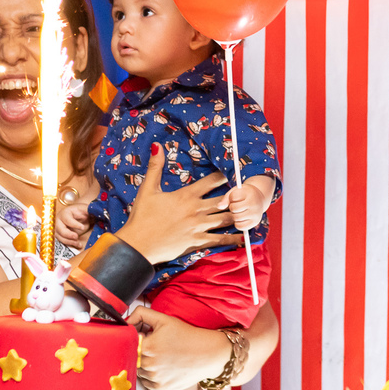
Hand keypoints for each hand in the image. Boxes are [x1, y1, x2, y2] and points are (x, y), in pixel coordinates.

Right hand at [55, 202, 92, 248]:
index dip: (74, 224)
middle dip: (68, 234)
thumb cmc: (81, 212)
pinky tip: (78, 245)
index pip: (67, 219)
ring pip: (60, 237)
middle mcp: (58, 221)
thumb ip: (89, 210)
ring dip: (69, 241)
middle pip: (60, 229)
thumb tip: (97, 212)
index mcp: (65, 213)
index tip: (82, 227)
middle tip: (76, 237)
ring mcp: (58, 229)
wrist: (79, 216)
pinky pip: (62, 241)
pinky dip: (70, 244)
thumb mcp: (85, 209)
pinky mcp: (60, 235)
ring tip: (78, 243)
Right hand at [118, 143, 240, 263]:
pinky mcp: (197, 241)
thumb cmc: (141, 217)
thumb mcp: (147, 189)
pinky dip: (233, 238)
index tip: (235, 171)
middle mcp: (197, 209)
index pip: (212, 181)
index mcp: (187, 195)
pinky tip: (243, 236)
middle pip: (224, 199)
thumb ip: (155, 167)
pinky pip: (220, 239)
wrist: (138, 244)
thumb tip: (158, 145)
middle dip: (237, 195)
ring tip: (250, 211)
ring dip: (238, 214)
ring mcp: (199, 226)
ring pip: (226, 218)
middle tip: (250, 192)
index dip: (225, 175)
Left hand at [128, 305, 231, 389]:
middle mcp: (149, 366)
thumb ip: (141, 314)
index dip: (136, 337)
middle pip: (133, 357)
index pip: (129, 343)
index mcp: (147, 347)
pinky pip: (147, 382)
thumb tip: (125, 321)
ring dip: (144, 363)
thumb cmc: (186, 334)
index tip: (145, 335)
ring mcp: (155, 379)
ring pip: (139, 370)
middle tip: (155, 345)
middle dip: (140, 350)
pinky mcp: (161, 388)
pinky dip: (151, 374)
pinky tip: (164, 365)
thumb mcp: (164, 319)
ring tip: (161, 355)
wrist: (208, 353)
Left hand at [219, 179, 269, 230]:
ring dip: (234, 215)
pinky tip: (241, 218)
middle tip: (238, 205)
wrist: (260, 199)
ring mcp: (256, 214)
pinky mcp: (255, 222)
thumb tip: (219, 207)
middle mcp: (255, 204)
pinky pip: (240, 226)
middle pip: (234, 208)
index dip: (232, 197)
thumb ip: (226, 198)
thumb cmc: (245, 194)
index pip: (233, 197)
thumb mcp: (237, 191)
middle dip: (232, 207)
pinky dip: (237, 224)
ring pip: (236, 218)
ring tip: (239, 211)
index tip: (238, 196)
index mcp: (250, 193)